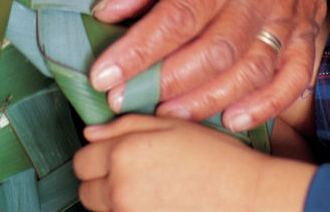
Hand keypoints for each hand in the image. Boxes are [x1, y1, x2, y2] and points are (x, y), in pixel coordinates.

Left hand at [73, 115, 314, 211]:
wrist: (248, 199)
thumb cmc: (217, 159)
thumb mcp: (173, 126)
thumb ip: (126, 125)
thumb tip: (91, 132)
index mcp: (124, 154)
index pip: (82, 160)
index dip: (96, 155)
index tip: (112, 155)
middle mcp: (120, 190)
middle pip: (85, 190)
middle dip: (101, 181)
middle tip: (131, 173)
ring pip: (101, 210)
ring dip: (113, 201)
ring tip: (147, 190)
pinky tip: (154, 205)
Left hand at [86, 0, 329, 130]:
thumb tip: (107, 11)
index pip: (174, 20)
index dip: (136, 53)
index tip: (103, 76)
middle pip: (210, 55)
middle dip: (164, 84)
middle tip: (124, 101)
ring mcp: (287, 17)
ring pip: (249, 73)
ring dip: (207, 101)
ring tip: (168, 113)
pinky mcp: (308, 28)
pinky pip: (293, 77)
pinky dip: (266, 104)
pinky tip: (233, 119)